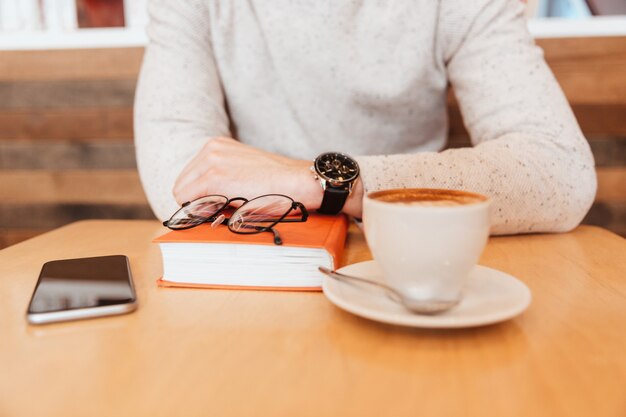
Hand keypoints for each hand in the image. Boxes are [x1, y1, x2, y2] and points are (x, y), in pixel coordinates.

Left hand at [173, 137, 362, 216]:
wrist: (299, 182)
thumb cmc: (277, 183)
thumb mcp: (244, 173)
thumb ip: (221, 180)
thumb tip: (199, 204)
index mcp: (218, 145)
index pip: (189, 178)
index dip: (199, 197)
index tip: (215, 206)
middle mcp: (211, 148)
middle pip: (181, 185)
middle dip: (196, 202)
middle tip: (222, 210)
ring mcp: (211, 160)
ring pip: (182, 194)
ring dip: (200, 207)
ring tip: (229, 207)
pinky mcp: (214, 176)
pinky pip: (189, 202)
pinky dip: (202, 212)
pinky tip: (227, 210)